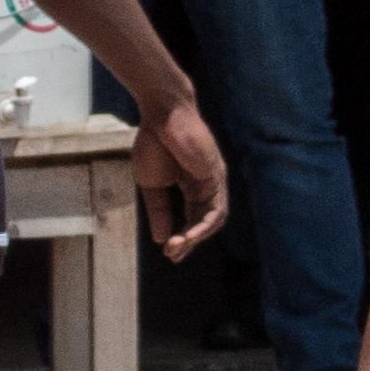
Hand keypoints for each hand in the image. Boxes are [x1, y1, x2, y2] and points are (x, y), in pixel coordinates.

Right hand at [130, 91, 230, 255]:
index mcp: (193, 187)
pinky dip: (204, 226)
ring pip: (214, 220)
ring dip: (196, 238)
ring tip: (178, 248)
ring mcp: (215, 181)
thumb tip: (161, 239)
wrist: (161, 115)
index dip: (182, 238)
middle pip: (204, 223)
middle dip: (188, 242)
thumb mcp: (152, 184)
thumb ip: (159, 210)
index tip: (168, 253)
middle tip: (172, 255)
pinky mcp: (217, 176)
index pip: (193, 219)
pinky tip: (189, 236)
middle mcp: (207, 186)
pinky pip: (217, 209)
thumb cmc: (154, 142)